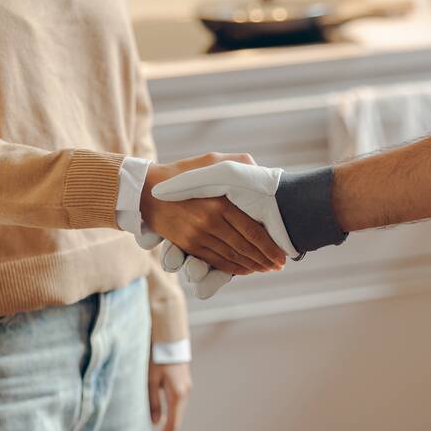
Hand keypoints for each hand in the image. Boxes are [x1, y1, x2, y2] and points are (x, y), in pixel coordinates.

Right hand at [140, 154, 287, 275]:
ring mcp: (197, 236)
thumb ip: (238, 164)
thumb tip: (262, 172)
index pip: (253, 231)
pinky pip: (216, 261)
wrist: (147, 191)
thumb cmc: (184, 174)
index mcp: (220, 202)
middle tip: (279, 265)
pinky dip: (233, 268)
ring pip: (232, 258)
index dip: (271, 247)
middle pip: (245, 248)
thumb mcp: (211, 161)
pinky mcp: (188, 245)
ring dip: (252, 266)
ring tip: (266, 268)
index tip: (283, 254)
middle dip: (265, 260)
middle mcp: (210, 222)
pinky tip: (245, 269)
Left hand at [148, 361, 190, 430]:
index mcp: (177, 395)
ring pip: (176, 413)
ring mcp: (185, 389)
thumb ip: (152, 402)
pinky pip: (175, 404)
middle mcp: (184, 394)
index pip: (172, 425)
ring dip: (167, 426)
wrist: (170, 337)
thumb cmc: (157, 358)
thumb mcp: (150, 381)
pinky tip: (159, 419)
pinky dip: (168, 414)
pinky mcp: (182, 384)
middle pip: (176, 421)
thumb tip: (155, 423)